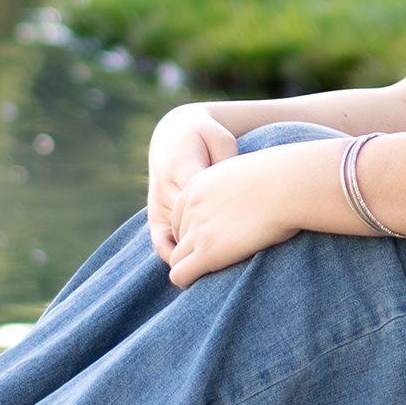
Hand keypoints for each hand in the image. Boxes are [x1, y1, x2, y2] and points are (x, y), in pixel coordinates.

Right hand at [147, 103, 240, 263]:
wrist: (172, 134)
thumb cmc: (205, 137)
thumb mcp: (220, 139)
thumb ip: (227, 161)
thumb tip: (238, 186)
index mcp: (182, 165)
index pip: (202, 202)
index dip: (224, 222)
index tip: (251, 232)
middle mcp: (165, 187)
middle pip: (190, 223)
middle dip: (215, 241)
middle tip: (245, 256)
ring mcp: (157, 203)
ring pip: (178, 236)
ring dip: (198, 252)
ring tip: (224, 269)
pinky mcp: (154, 215)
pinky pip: (161, 243)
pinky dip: (177, 257)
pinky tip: (197, 267)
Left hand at [164, 141, 333, 288]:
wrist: (288, 186)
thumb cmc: (283, 178)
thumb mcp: (249, 173)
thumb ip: (238, 185)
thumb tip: (253, 195)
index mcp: (197, 184)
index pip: (181, 215)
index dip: (197, 230)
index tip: (219, 238)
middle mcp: (190, 206)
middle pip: (179, 236)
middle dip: (194, 248)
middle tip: (222, 257)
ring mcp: (196, 229)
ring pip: (177, 258)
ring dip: (192, 266)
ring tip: (216, 273)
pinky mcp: (207, 251)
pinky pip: (180, 274)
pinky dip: (189, 281)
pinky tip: (206, 282)